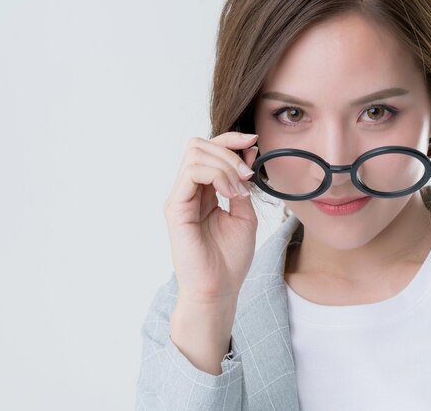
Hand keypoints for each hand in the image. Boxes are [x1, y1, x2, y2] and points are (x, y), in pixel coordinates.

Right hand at [163, 131, 259, 303]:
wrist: (219, 289)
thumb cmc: (229, 259)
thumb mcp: (244, 215)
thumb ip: (242, 186)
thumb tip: (248, 156)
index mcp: (203, 192)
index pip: (210, 150)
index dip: (231, 140)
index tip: (254, 143)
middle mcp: (188, 191)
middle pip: (200, 145)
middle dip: (229, 149)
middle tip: (249, 171)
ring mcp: (179, 198)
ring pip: (196, 153)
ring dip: (225, 163)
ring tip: (240, 187)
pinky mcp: (175, 208)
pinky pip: (192, 173)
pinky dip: (217, 175)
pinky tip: (231, 193)